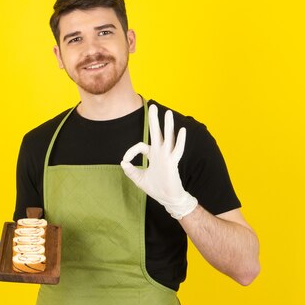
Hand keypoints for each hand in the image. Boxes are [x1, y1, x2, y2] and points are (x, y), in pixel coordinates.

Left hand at [120, 104, 197, 219]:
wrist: (168, 199)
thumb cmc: (156, 189)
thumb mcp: (139, 180)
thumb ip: (130, 171)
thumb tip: (123, 163)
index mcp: (153, 155)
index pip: (141, 146)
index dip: (131, 151)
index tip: (125, 160)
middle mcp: (161, 153)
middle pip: (157, 133)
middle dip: (154, 120)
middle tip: (152, 106)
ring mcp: (168, 157)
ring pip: (168, 138)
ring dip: (168, 126)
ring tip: (168, 113)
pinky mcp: (173, 163)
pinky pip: (177, 150)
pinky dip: (180, 141)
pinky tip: (182, 130)